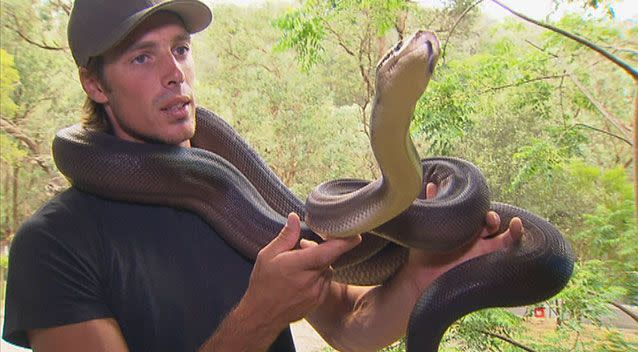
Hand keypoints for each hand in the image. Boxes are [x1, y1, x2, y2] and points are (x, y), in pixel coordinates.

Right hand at [241, 213, 360, 330]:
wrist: (262, 315)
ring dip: (320, 263)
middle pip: (328, 258)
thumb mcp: (267, 255)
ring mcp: (316, 293)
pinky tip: (303, 278)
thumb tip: (295, 217)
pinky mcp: (319, 301)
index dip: (343, 243)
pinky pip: (326, 281)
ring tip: (300, 266)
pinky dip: (319, 275)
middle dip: (321, 248)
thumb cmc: (263, 283)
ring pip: (328, 269)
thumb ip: (286, 236)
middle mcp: (310, 280)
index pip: (326, 253)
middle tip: (303, 247)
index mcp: (296, 266)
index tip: (356, 234)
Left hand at [408, 183, 523, 289]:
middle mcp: (472, 236)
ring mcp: (480, 248)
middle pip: (489, 222)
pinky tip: (518, 226)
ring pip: (501, 233)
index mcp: (460, 227)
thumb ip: (433, 206)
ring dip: (508, 226)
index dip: (480, 207)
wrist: (422, 279)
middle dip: (492, 218)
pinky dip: (514, 236)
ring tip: (509, 222)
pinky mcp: (486, 259)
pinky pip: (505, 248)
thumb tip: (432, 184)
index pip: (475, 212)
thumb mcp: (428, 227)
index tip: (476, 205)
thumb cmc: (423, 253)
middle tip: (488, 220)